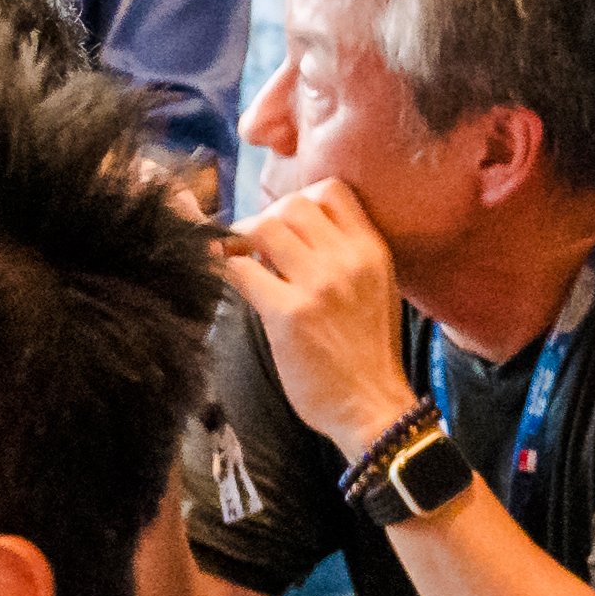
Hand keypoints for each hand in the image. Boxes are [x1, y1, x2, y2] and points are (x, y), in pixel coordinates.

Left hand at [219, 184, 428, 456]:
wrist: (373, 405)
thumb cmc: (366, 352)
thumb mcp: (373, 289)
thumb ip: (342, 257)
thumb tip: (291, 235)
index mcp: (372, 250)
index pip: (331, 190)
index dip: (297, 200)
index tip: (283, 228)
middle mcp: (349, 259)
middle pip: (292, 204)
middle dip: (264, 219)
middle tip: (254, 249)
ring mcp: (320, 284)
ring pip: (264, 226)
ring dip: (241, 240)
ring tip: (241, 263)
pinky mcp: (289, 313)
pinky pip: (240, 269)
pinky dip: (222, 266)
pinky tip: (221, 277)